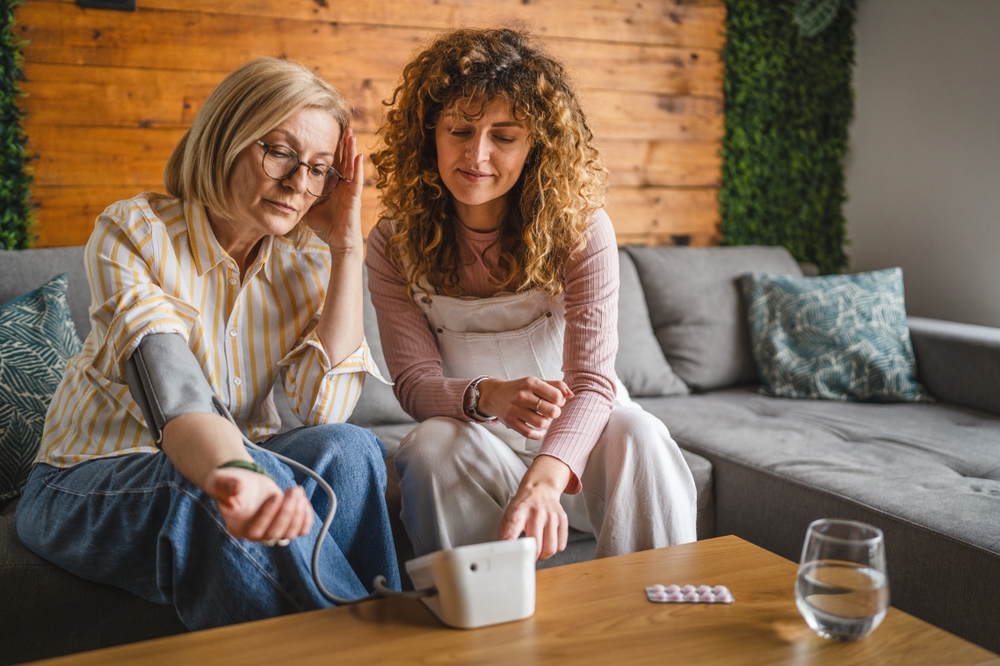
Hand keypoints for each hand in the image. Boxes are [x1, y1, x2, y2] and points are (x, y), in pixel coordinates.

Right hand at [205, 467, 313, 543]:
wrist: (243, 481)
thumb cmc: (229, 482)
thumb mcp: (220, 480)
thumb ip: (225, 485)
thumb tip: (235, 491)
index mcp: (237, 528)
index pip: (255, 531)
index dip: (268, 515)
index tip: (276, 495)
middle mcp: (255, 535)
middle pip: (275, 534)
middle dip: (287, 512)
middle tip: (293, 490)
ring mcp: (272, 531)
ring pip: (289, 534)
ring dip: (299, 513)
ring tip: (298, 491)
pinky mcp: (285, 525)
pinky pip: (301, 530)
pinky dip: (307, 518)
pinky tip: (304, 501)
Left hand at [303, 126, 363, 253]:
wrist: (339, 242)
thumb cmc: (325, 226)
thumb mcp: (307, 207)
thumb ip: (298, 196)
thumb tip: (281, 189)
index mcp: (334, 185)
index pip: (333, 162)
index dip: (332, 149)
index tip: (328, 133)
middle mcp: (344, 184)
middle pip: (344, 159)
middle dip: (344, 143)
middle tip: (343, 126)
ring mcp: (351, 189)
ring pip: (352, 165)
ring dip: (352, 149)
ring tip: (351, 134)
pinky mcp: (355, 197)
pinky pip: (357, 179)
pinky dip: (358, 167)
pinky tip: (358, 155)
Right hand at [478, 377, 573, 438]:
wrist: (494, 395)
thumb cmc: (520, 388)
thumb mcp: (536, 382)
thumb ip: (556, 386)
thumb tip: (571, 394)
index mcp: (531, 383)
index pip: (556, 396)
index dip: (561, 401)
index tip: (555, 401)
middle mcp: (522, 396)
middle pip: (551, 411)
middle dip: (555, 413)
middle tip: (550, 411)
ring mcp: (515, 410)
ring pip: (542, 423)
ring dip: (546, 423)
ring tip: (542, 417)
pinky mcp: (510, 422)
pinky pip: (530, 434)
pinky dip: (539, 434)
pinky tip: (540, 430)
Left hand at [498, 455, 571, 559]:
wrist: (541, 488)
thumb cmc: (523, 504)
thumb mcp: (508, 514)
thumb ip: (504, 533)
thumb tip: (502, 551)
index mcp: (519, 511)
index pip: (513, 532)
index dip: (511, 547)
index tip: (510, 557)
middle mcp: (536, 512)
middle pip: (536, 546)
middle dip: (530, 557)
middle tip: (526, 556)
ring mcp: (551, 516)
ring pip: (550, 548)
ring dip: (543, 556)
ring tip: (538, 551)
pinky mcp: (562, 519)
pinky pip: (561, 545)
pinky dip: (554, 550)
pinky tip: (547, 543)